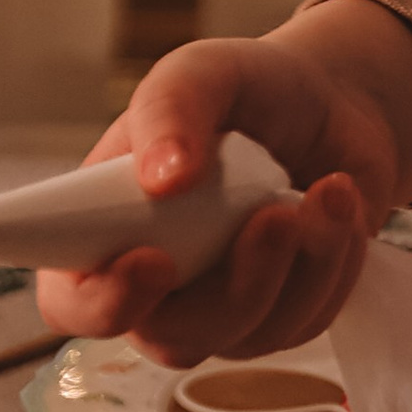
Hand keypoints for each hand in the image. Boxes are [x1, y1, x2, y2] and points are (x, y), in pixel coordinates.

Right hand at [34, 0, 411, 365]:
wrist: (334, 103)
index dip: (98, 303)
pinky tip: (341, 202)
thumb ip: (170, 109)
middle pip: (171, 338)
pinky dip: (336, 263)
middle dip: (234, 286)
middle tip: (277, 216)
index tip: (152, 260)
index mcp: (102, 230)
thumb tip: (160, 179)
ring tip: (326, 190)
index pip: (70, 303)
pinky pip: (308, 321)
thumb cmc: (245, 90)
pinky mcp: (284, 315)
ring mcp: (221, 309)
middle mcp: (156, 286)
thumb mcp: (201, 72)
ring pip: (249, 335)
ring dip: (299, 266)